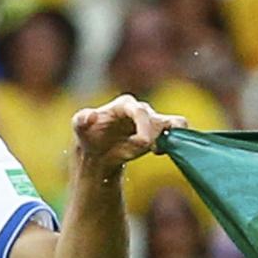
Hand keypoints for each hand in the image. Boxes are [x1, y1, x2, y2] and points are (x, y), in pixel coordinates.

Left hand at [71, 94, 187, 177]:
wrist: (98, 151)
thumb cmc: (89, 135)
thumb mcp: (79, 126)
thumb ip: (82, 119)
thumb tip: (91, 115)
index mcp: (124, 105)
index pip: (141, 111)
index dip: (144, 126)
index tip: (143, 143)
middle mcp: (141, 110)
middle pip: (159, 120)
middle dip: (152, 138)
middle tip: (145, 150)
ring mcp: (152, 120)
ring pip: (174, 123)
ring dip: (168, 138)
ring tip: (155, 150)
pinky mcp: (160, 132)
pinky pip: (179, 129)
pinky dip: (177, 140)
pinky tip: (158, 151)